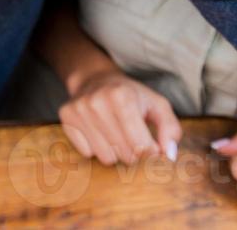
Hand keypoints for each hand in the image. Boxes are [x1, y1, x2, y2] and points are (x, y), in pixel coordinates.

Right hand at [57, 67, 182, 165]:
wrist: (96, 79)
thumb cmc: (132, 96)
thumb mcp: (158, 106)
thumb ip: (170, 130)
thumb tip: (168, 155)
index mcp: (122, 97)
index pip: (141, 147)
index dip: (150, 149)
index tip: (149, 141)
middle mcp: (97, 102)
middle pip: (125, 155)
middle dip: (133, 152)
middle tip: (131, 136)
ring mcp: (79, 109)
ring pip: (105, 157)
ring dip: (114, 152)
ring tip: (115, 134)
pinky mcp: (66, 117)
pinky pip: (87, 153)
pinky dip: (95, 147)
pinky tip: (98, 132)